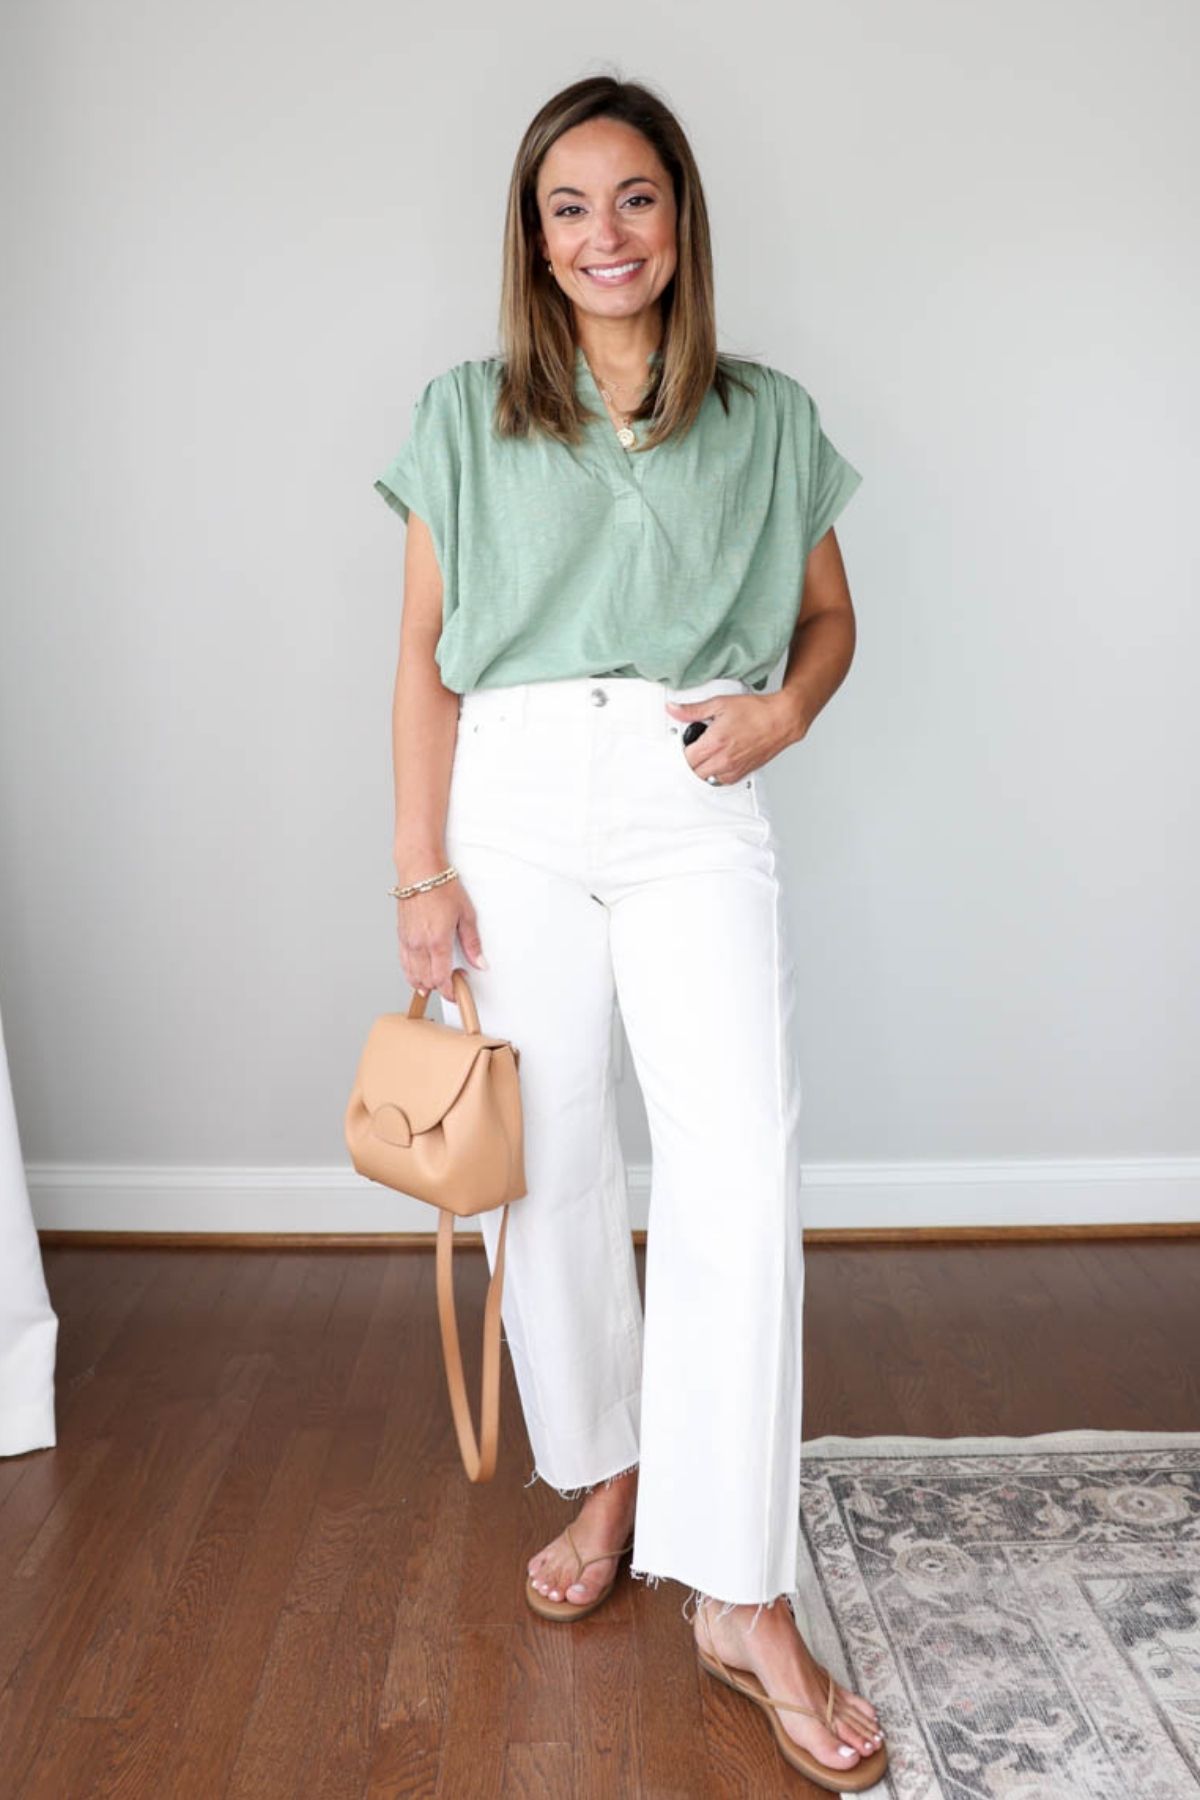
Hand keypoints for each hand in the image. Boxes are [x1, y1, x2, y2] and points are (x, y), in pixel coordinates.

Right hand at [395, 875, 486, 1001]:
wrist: (420, 871)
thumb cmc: (442, 887)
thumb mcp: (466, 915)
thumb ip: (472, 943)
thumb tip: (480, 962)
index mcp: (437, 942)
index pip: (441, 979)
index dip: (449, 990)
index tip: (457, 992)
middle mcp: (419, 945)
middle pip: (426, 981)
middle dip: (439, 988)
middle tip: (451, 983)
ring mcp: (408, 941)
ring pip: (412, 975)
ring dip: (423, 983)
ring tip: (435, 982)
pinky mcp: (401, 936)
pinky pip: (404, 963)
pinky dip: (411, 972)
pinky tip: (419, 973)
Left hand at [664, 691, 797, 785]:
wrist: (781, 720)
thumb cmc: (757, 712)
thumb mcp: (720, 704)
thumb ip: (693, 710)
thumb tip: (674, 710)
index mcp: (715, 743)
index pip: (685, 758)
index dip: (680, 751)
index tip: (682, 743)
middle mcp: (723, 760)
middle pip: (693, 772)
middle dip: (690, 761)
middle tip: (693, 748)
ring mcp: (733, 769)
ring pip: (706, 779)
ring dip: (701, 769)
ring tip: (705, 754)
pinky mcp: (742, 773)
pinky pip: (721, 781)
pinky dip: (715, 774)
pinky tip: (717, 760)